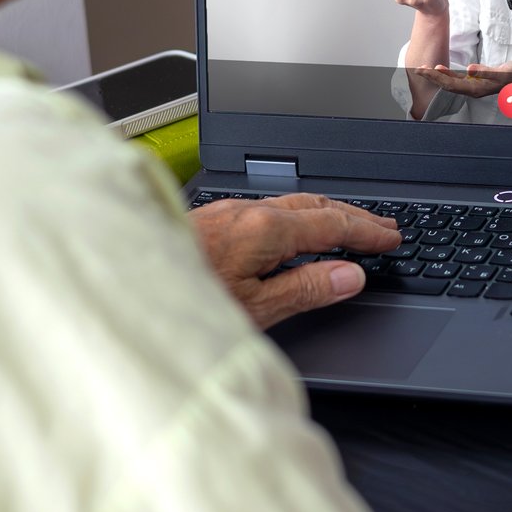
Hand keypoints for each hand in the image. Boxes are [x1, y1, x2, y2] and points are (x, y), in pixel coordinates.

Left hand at [189, 193, 401, 328]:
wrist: (118, 287)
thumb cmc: (180, 303)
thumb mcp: (255, 308)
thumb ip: (306, 289)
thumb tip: (350, 276)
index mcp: (266, 230)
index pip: (333, 225)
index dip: (367, 232)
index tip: (392, 238)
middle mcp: (247, 212)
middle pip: (316, 206)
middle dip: (355, 216)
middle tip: (385, 227)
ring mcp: (226, 212)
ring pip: (290, 203)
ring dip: (326, 212)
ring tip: (349, 224)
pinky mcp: (209, 220)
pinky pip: (267, 208)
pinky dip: (296, 215)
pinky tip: (292, 229)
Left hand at [408, 61, 511, 98]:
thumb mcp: (503, 72)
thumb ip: (486, 71)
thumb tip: (470, 70)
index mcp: (477, 89)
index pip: (451, 83)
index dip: (437, 76)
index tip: (425, 69)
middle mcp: (473, 89)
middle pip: (448, 83)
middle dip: (432, 76)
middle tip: (417, 68)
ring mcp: (475, 86)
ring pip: (451, 82)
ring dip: (437, 76)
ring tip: (425, 69)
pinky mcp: (477, 81)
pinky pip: (458, 79)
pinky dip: (447, 74)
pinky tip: (441, 70)